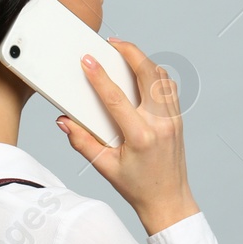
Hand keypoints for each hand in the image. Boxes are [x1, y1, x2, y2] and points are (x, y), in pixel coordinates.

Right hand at [56, 38, 200, 234]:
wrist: (168, 201)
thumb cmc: (137, 187)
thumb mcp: (105, 168)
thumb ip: (82, 143)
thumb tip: (64, 122)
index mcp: (140, 137)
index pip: (116, 98)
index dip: (99, 77)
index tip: (88, 60)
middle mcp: (160, 124)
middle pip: (148, 74)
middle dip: (131, 52)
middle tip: (113, 43)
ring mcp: (173, 120)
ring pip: (162, 77)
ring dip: (144, 60)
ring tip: (126, 53)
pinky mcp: (178, 119)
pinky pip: (169, 87)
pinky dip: (156, 74)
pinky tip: (143, 71)